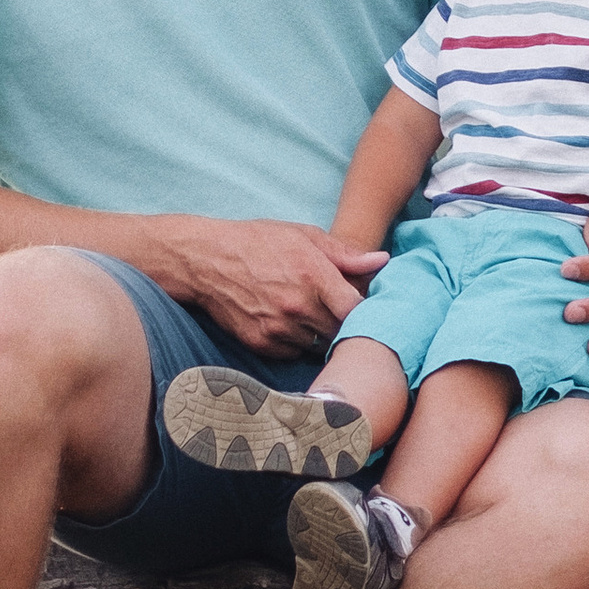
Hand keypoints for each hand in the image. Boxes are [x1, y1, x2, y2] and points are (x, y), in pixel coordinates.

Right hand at [155, 217, 384, 353]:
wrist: (207, 261)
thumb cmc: (259, 242)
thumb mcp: (304, 236)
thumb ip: (345, 253)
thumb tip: (381, 261)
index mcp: (313, 275)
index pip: (356, 309)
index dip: (366, 311)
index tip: (364, 305)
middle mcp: (297, 306)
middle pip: (340, 331)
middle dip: (345, 324)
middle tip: (341, 312)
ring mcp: (278, 329)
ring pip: (318, 345)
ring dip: (322, 335)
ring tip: (314, 316)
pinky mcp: (261, 344)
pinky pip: (294, 352)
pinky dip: (298, 343)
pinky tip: (292, 324)